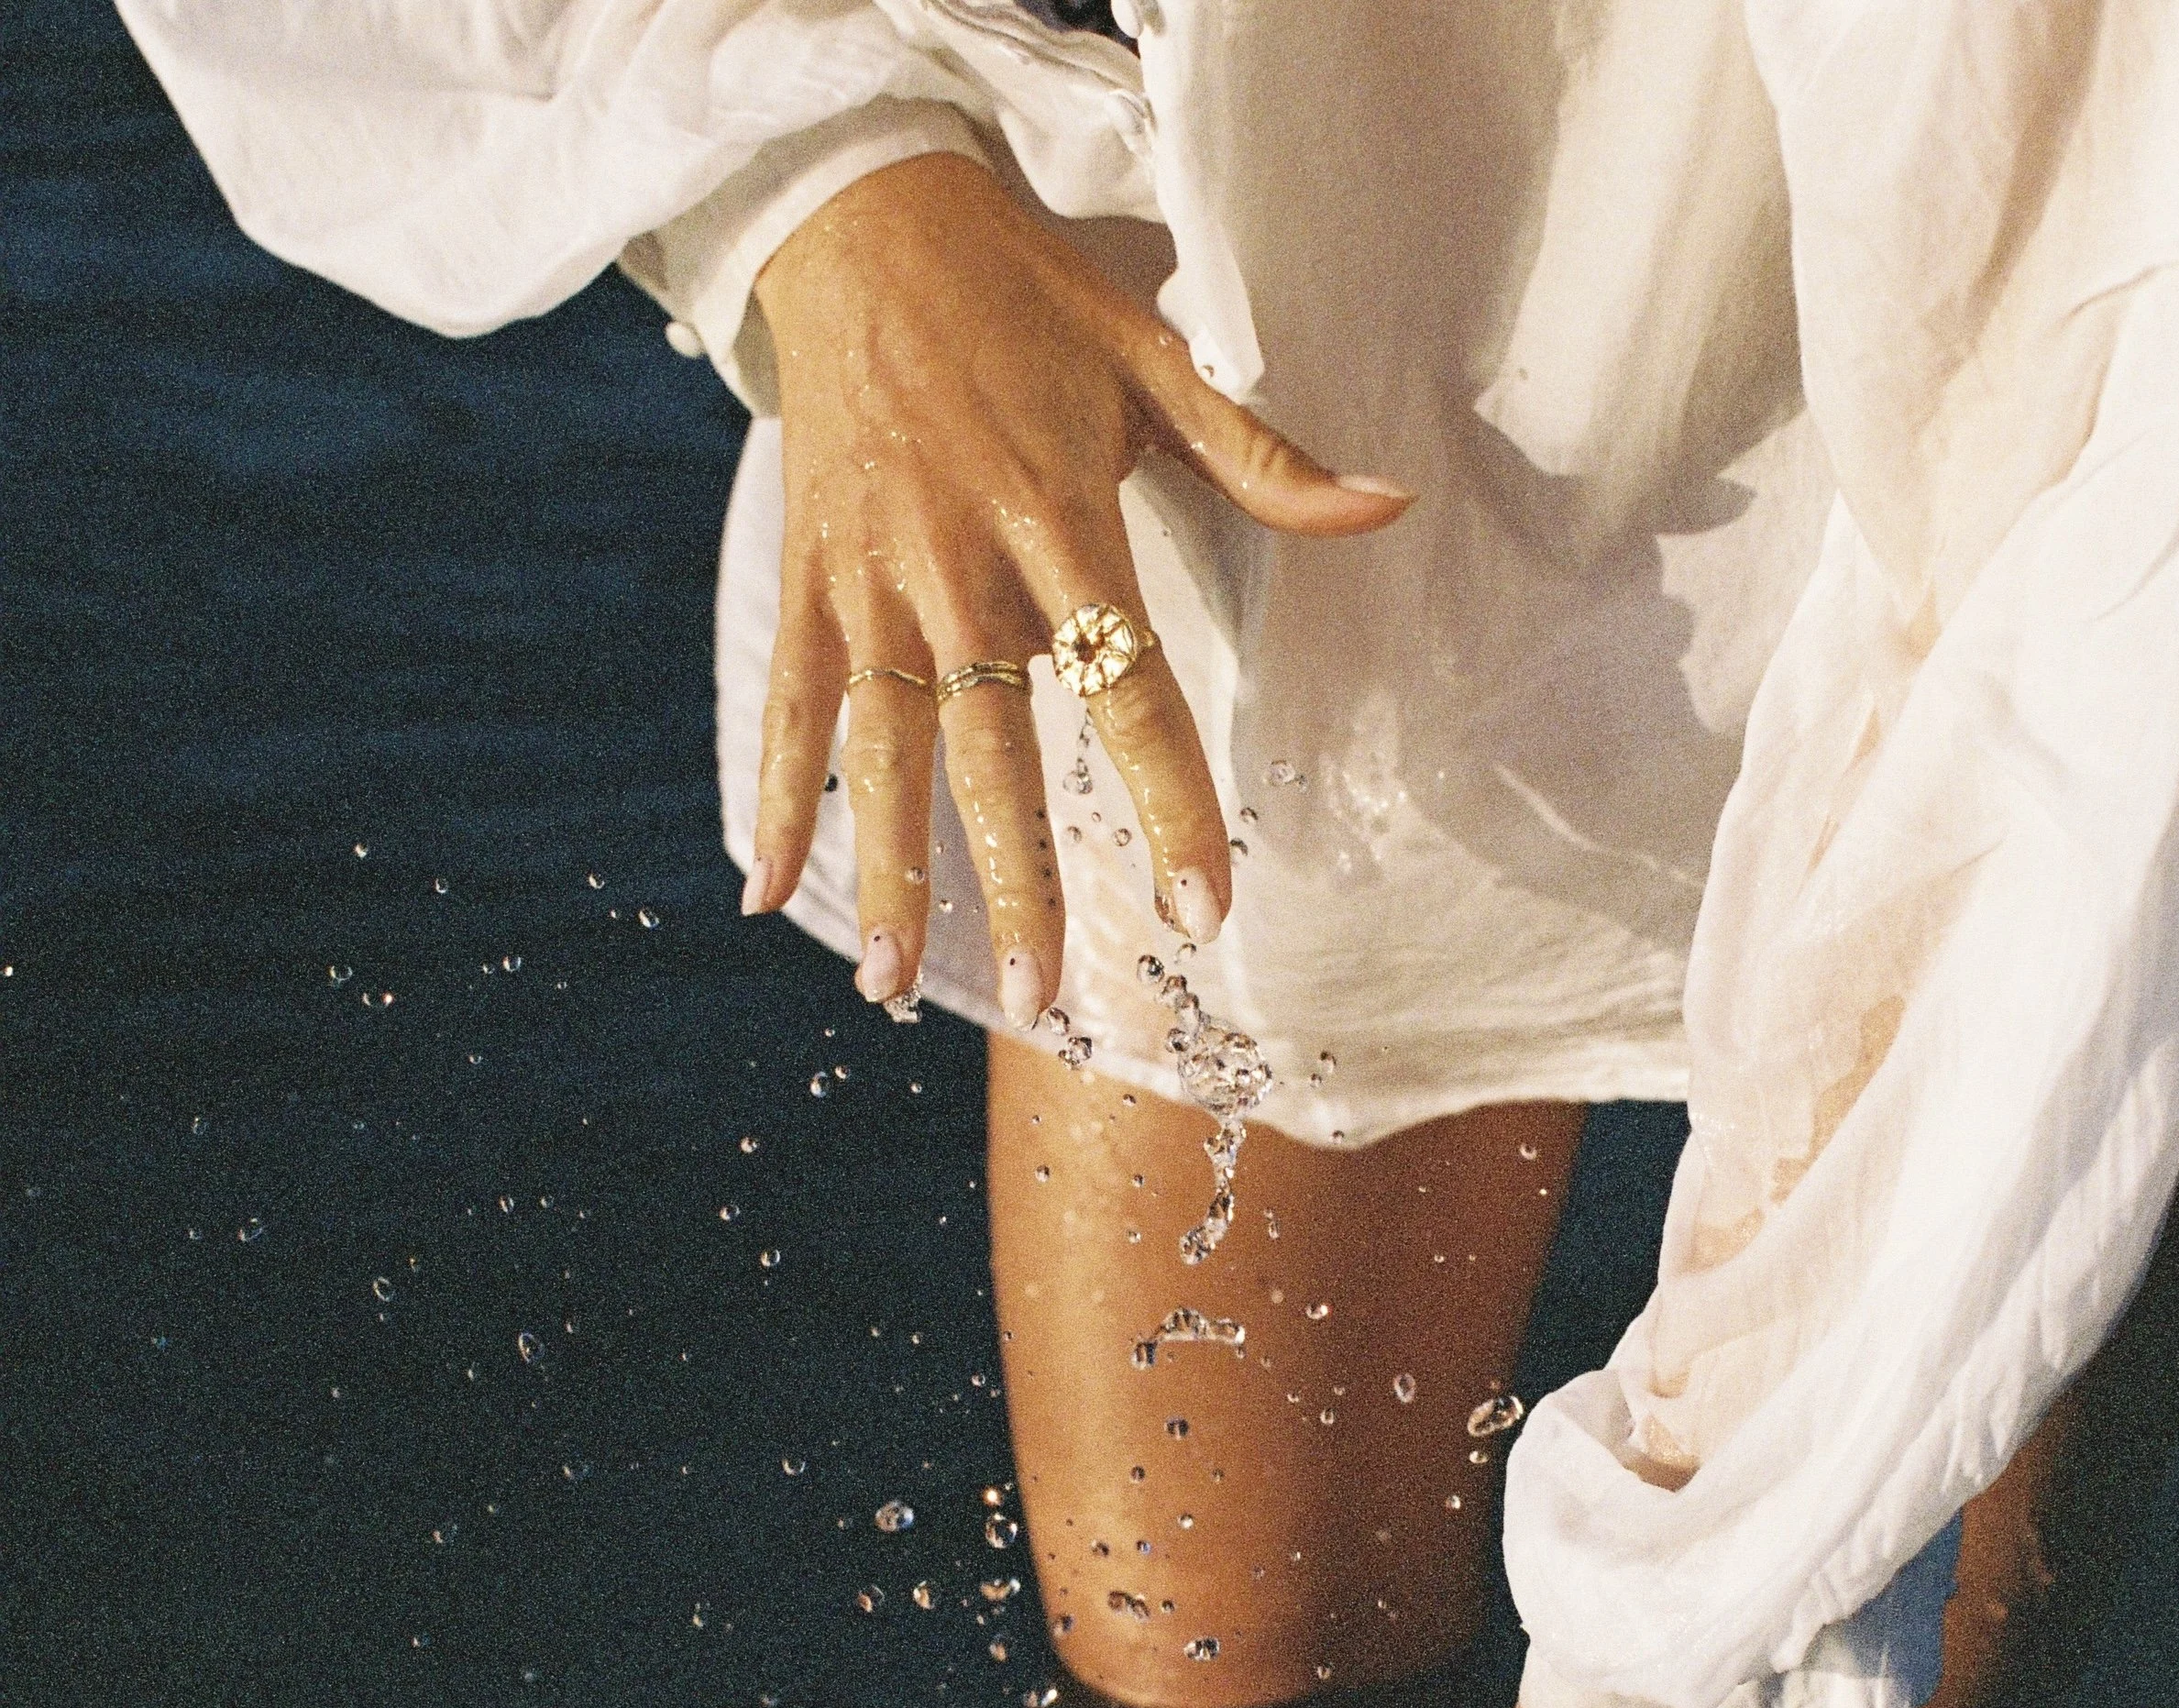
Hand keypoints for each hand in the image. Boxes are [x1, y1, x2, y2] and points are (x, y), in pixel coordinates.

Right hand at [747, 153, 1409, 1022]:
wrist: (864, 215)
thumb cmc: (1024, 295)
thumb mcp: (1153, 357)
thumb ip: (1262, 458)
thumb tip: (1389, 506)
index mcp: (1058, 523)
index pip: (1130, 691)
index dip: (1171, 806)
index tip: (1202, 910)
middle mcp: (960, 569)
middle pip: (996, 754)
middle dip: (1021, 882)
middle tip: (1043, 996)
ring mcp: (873, 583)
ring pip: (885, 753)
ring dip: (893, 874)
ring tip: (895, 986)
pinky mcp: (809, 579)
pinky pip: (790, 708)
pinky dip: (776, 799)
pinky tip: (764, 897)